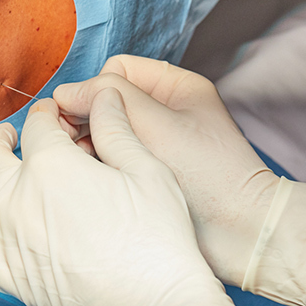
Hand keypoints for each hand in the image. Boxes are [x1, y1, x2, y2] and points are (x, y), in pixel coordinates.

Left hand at [0, 89, 271, 305]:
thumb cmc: (157, 237)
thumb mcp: (148, 169)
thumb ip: (116, 127)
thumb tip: (102, 92)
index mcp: (52, 164)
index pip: (39, 127)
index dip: (48, 117)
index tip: (58, 119)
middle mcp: (18, 195)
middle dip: (1, 137)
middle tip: (9, 136)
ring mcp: (6, 235)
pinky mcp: (5, 273)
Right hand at [54, 56, 305, 305]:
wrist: (241, 235)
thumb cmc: (210, 177)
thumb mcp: (156, 125)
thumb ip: (108, 99)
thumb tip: (65, 91)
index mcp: (177, 88)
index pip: (117, 70)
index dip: (95, 89)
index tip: (76, 116)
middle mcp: (166, 112)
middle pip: (108, 102)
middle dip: (89, 120)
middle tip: (74, 144)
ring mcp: (156, 145)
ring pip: (107, 132)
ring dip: (93, 146)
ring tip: (89, 167)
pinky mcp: (149, 174)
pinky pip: (114, 160)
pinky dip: (103, 167)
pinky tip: (99, 183)